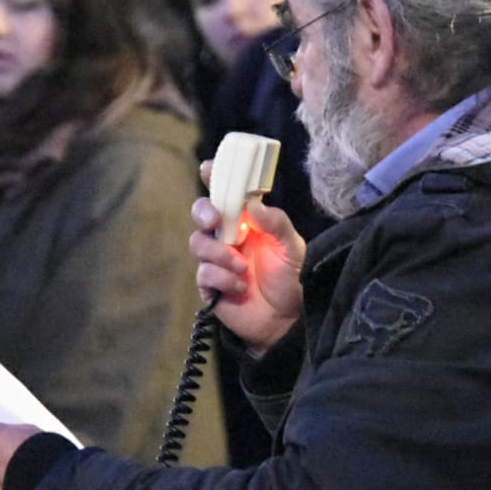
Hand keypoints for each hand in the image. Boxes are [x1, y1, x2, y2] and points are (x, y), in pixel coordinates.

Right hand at [189, 176, 304, 354]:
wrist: (288, 321)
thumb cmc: (292, 279)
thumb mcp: (293, 247)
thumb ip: (276, 222)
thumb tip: (252, 203)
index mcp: (247, 223)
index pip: (226, 195)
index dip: (214, 179)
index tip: (208, 168)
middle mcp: (228, 238)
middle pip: (201, 215)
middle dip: (203, 213)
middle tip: (216, 221)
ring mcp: (217, 262)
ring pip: (197, 244)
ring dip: (218, 254)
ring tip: (241, 267)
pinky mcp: (211, 287)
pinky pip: (203, 275)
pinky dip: (221, 279)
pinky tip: (240, 287)